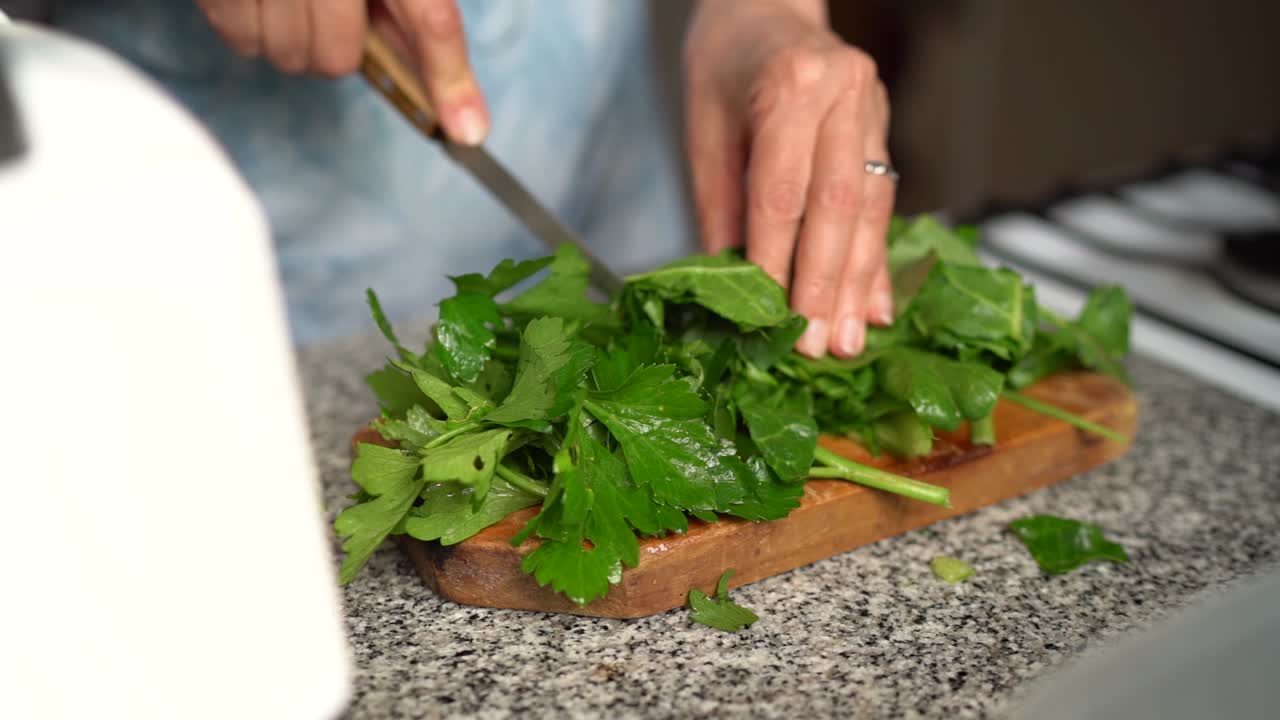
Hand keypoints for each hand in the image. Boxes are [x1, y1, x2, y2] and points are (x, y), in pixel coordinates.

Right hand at [194, 0, 488, 143]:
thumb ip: (410, 14)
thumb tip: (447, 94)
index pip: (430, 20)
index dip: (450, 80)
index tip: (466, 132)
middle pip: (341, 58)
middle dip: (338, 45)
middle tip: (330, 9)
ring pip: (293, 58)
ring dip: (295, 40)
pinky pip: (244, 43)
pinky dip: (253, 28)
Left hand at [684, 0, 893, 357]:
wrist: (769, 5)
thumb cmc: (724, 63)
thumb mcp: (703, 126)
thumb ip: (717, 202)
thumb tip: (727, 281)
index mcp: (791, 86)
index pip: (783, 191)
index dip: (776, 259)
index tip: (769, 317)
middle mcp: (844, 94)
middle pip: (838, 206)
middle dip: (825, 284)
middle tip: (814, 346)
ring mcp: (873, 109)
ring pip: (871, 209)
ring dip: (858, 284)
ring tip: (847, 342)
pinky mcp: (884, 127)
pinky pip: (884, 201)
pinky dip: (877, 259)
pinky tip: (876, 307)